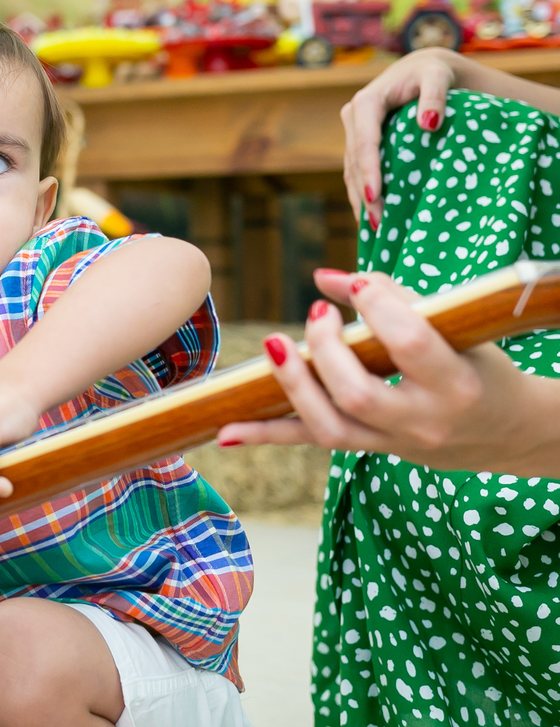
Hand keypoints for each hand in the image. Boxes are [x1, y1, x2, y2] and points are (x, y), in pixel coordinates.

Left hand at [216, 270, 546, 472]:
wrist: (502, 431)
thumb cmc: (476, 364)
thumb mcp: (455, 328)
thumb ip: (394, 298)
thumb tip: (323, 276)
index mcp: (456, 383)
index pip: (412, 344)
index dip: (380, 309)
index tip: (360, 285)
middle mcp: (421, 421)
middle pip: (357, 393)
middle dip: (326, 350)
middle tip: (316, 313)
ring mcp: (390, 443)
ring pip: (329, 426)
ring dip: (292, 385)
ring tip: (274, 344)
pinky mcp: (366, 450)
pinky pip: (308, 443)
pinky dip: (264, 435)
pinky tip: (224, 432)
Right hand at [342, 48, 457, 229]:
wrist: (422, 70)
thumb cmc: (433, 73)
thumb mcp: (438, 77)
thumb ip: (435, 97)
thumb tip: (429, 124)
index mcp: (366, 103)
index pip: (365, 143)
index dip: (369, 171)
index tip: (376, 196)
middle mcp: (353, 118)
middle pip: (354, 163)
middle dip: (364, 194)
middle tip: (378, 223)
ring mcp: (353, 133)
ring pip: (351, 172)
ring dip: (360, 200)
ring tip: (374, 228)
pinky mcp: (358, 144)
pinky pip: (355, 173)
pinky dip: (361, 194)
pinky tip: (369, 216)